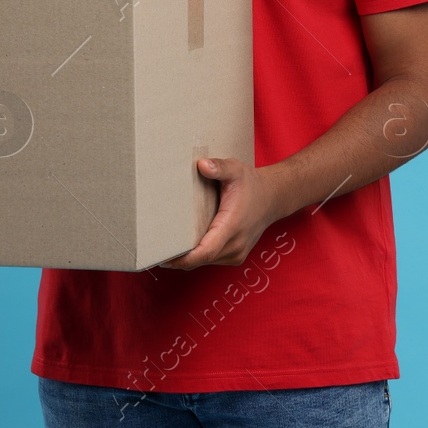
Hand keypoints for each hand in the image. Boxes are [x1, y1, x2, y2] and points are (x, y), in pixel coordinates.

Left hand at [159, 158, 283, 269]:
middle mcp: (236, 244)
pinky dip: (197, 256)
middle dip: (178, 259)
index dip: (184, 258)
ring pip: (205, 262)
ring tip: (165, 247)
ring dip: (187, 258)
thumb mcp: (236, 170)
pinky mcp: (235, 256)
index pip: (206, 251)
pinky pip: (211, 260)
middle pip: (201, 260)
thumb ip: (219, 167)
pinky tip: (184, 246)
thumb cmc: (252, 184)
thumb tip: (201, 165)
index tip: (164, 257)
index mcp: (233, 225)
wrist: (273, 198)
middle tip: (154, 251)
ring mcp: (237, 253)